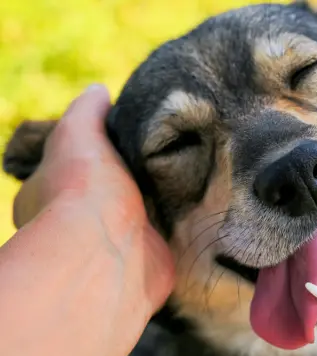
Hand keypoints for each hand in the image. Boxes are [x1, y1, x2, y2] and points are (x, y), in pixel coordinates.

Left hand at [0, 84, 173, 355]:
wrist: (112, 255)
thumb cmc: (85, 192)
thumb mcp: (78, 134)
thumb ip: (88, 111)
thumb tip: (100, 91)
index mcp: (59, 190)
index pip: (83, 160)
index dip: (106, 145)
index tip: (135, 129)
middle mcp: (89, 218)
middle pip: (122, 184)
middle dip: (144, 169)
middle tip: (177, 143)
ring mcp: (123, 238)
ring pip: (149, 207)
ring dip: (169, 193)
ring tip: (200, 161)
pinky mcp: (155, 254)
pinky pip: (172, 229)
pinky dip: (186, 217)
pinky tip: (206, 194)